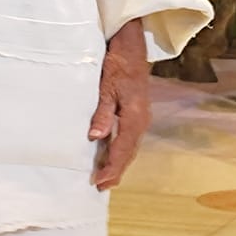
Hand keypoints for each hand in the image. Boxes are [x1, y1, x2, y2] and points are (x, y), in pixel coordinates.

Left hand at [90, 19, 149, 190]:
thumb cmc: (116, 65)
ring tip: (106, 177)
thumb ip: (102, 113)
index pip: (122, 149)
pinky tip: (112, 155)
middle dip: (116, 170)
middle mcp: (141, 121)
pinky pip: (129, 137)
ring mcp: (141, 117)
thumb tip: (95, 138)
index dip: (111, 167)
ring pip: (130, 146)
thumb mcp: (105, 87)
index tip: (100, 182)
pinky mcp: (136, 112)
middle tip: (101, 187)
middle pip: (129, 152)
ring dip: (119, 162)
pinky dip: (121, 150)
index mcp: (134, 117)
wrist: (131, 47)